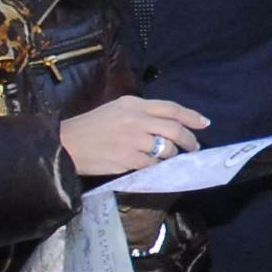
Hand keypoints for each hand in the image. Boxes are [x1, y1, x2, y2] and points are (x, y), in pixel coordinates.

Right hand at [59, 95, 209, 176]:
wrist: (67, 144)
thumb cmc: (92, 127)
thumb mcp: (116, 109)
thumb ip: (142, 113)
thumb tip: (170, 124)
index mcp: (132, 104)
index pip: (170, 108)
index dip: (191, 116)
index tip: (204, 123)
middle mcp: (135, 119)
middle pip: (174, 129)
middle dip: (188, 140)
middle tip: (193, 147)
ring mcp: (131, 140)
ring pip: (166, 149)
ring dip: (172, 155)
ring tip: (170, 157)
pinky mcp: (126, 159)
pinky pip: (152, 165)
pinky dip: (157, 167)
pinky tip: (154, 166)